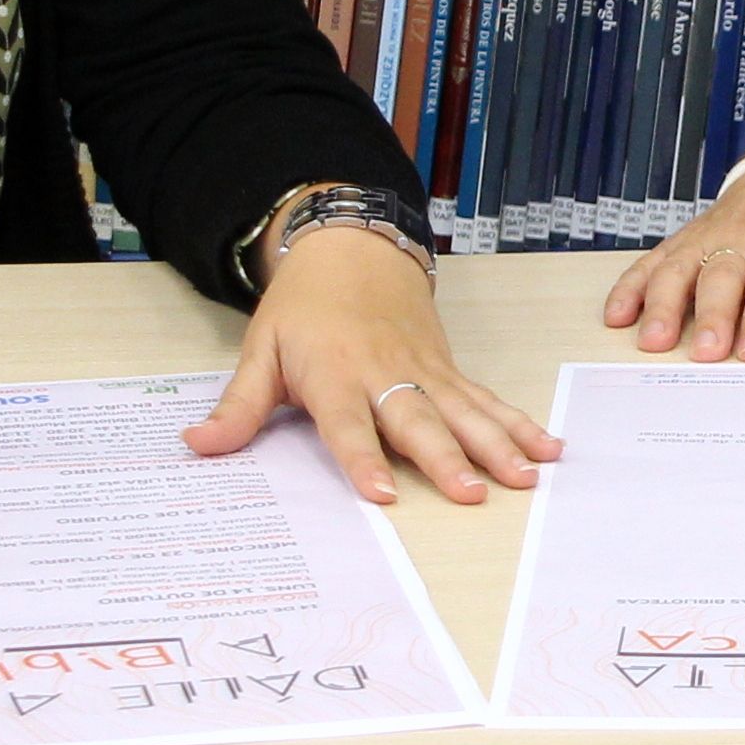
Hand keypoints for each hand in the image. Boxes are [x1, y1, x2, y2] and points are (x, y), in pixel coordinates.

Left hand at [185, 225, 559, 504]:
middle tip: (473, 493)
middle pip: (419, 421)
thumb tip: (198, 444)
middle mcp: (385, 374)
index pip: (348, 424)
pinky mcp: (448, 370)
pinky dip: (518, 423)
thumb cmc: (303, 308)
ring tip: (525, 476)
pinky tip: (547, 448)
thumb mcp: (261, 350)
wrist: (353, 249)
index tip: (383, 495)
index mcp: (334, 374)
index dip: (363, 460)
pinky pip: (486, 400)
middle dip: (448, 458)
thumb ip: (239, 406)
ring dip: (498, 444)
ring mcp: (424, 372)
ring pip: (465, 411)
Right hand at [603, 155, 744, 359]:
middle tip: (703, 354)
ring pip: (678, 270)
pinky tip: (617, 317)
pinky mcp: (683, 244)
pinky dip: (631, 288)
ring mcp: (707, 240)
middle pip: (721, 278)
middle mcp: (741, 238)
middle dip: (711, 316)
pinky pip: (652, 263)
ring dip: (662, 305)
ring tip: (651, 341)